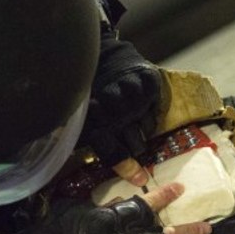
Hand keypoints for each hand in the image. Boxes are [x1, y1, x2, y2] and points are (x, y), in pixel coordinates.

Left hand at [81, 31, 161, 178]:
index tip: (140, 179)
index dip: (126, 168)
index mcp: (95, 120)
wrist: (99, 54)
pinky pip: (154, 110)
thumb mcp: (80, 117)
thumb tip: (86, 164)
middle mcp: (116, 110)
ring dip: (141, 131)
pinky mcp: (147, 83)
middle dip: (134, 149)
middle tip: (133, 148)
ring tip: (133, 126)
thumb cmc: (88, 92)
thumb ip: (85, 139)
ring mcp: (134, 96)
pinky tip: (140, 110)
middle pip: (134, 143)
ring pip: (146, 128)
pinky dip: (149, 114)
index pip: (112, 152)